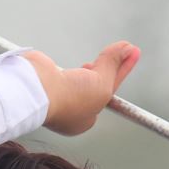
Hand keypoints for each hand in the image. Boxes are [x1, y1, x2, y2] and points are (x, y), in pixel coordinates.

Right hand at [25, 44, 139, 135]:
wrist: (35, 89)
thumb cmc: (68, 98)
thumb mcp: (101, 85)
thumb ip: (113, 66)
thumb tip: (126, 48)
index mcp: (84, 119)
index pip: (108, 92)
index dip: (121, 72)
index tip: (132, 55)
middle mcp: (70, 108)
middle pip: (97, 84)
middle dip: (111, 69)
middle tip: (127, 50)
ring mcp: (57, 93)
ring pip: (83, 75)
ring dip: (99, 64)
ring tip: (118, 50)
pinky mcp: (47, 77)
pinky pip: (69, 66)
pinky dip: (79, 60)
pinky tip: (88, 57)